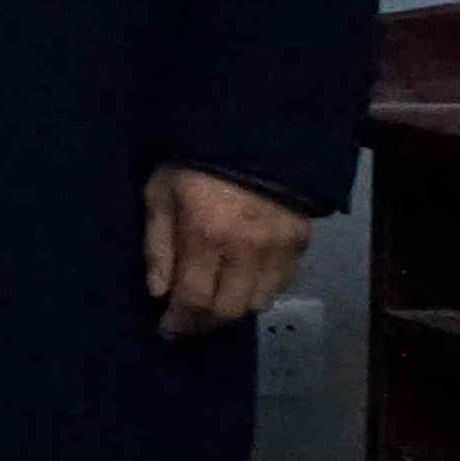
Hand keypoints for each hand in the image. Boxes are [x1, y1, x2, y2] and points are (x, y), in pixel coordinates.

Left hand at [147, 167, 314, 337]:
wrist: (254, 129)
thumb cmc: (194, 160)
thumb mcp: (160, 193)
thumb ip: (158, 245)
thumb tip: (158, 292)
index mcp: (206, 236)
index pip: (194, 300)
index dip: (179, 322)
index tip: (167, 331)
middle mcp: (247, 250)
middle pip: (229, 310)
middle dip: (204, 323)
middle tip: (188, 322)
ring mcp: (279, 248)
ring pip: (259, 302)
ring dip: (234, 308)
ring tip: (216, 301)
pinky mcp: (301, 241)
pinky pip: (283, 282)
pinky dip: (262, 289)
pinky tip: (244, 281)